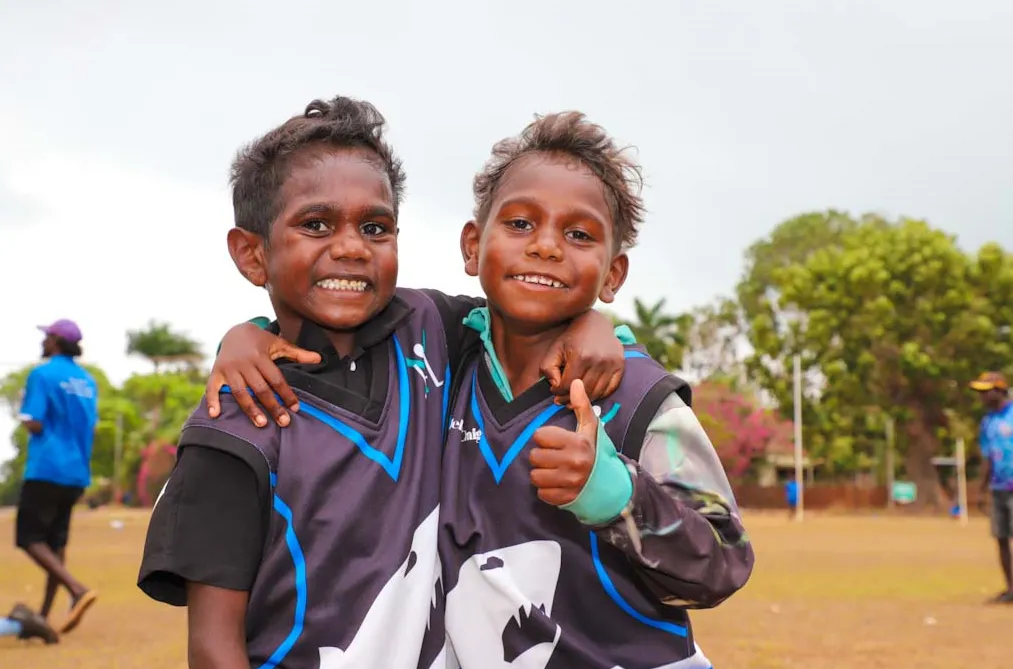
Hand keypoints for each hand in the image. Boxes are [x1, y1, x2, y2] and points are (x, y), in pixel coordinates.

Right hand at [206, 323, 320, 426]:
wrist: (234, 331)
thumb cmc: (260, 341)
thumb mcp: (278, 343)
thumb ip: (298, 353)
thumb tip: (320, 358)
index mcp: (261, 356)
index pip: (276, 379)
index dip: (286, 394)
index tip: (295, 408)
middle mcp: (244, 363)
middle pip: (260, 388)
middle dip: (273, 406)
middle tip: (284, 422)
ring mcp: (229, 368)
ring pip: (240, 392)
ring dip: (250, 409)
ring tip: (261, 424)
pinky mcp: (216, 372)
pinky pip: (212, 388)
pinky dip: (212, 401)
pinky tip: (215, 415)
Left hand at [530, 379, 597, 505]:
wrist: (610, 484)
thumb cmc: (595, 452)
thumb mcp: (590, 429)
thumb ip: (582, 406)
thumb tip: (575, 382)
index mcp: (578, 443)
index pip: (540, 436)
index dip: (544, 438)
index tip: (554, 442)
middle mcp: (574, 463)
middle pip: (534, 457)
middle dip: (541, 457)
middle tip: (553, 458)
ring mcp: (570, 483)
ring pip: (535, 476)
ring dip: (541, 474)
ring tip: (553, 471)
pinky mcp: (566, 499)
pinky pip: (542, 494)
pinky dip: (546, 490)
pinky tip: (557, 484)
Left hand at [540, 310, 623, 404]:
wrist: (595, 322)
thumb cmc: (571, 337)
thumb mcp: (554, 349)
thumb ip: (548, 368)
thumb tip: (555, 386)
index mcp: (580, 356)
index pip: (567, 385)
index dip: (558, 392)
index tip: (554, 391)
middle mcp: (598, 360)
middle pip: (583, 391)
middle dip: (569, 398)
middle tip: (562, 399)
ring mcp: (611, 363)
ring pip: (597, 392)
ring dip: (584, 398)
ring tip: (574, 397)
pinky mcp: (620, 364)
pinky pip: (611, 388)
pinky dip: (599, 394)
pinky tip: (589, 392)